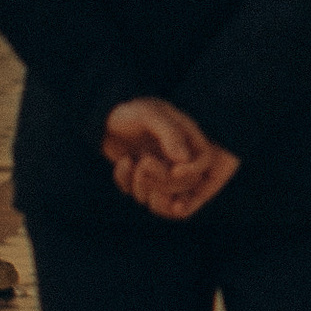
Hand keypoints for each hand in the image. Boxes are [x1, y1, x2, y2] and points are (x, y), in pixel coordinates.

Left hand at [103, 97, 240, 220]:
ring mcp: (161, 171)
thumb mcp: (149, 115)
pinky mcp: (143, 181)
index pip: (206, 161)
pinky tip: (123, 161)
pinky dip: (126, 181)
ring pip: (163, 199)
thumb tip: (185, 159)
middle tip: (144, 161)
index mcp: (188, 138)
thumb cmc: (130, 112)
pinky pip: (140, 195)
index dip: (193, 171)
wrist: (105, 119)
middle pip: (187, 185)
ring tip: (130, 161)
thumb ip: (170, 134)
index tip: (174, 171)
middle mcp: (179, 158)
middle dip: (163, 180)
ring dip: (142, 185)